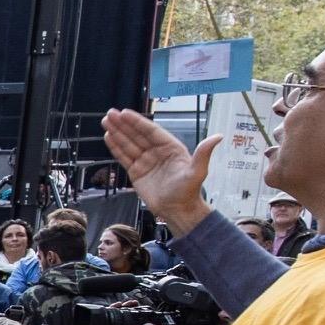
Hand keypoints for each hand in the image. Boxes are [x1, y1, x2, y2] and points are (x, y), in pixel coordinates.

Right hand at [101, 108, 219, 233]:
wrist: (177, 211)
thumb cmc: (188, 191)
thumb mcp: (198, 171)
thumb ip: (204, 153)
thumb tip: (218, 136)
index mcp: (170, 148)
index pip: (151, 131)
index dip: (137, 122)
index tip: (125, 113)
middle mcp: (157, 152)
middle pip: (137, 135)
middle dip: (123, 124)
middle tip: (110, 114)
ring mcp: (145, 161)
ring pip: (128, 144)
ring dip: (117, 133)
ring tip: (106, 122)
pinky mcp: (136, 172)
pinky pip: (124, 157)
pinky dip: (116, 147)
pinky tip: (108, 137)